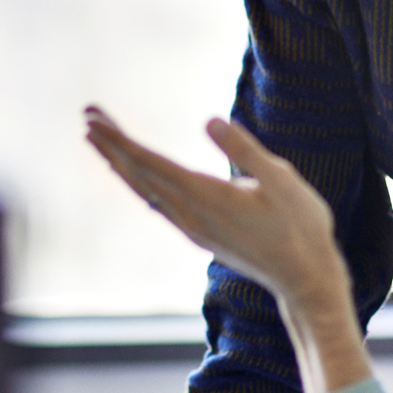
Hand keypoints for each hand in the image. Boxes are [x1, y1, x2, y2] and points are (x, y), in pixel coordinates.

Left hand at [82, 107, 340, 302]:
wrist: (305, 279)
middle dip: (111, 144)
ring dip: (120, 162)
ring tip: (98, 139)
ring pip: (144, 190)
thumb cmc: (301, 226)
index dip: (120, 141)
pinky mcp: (198, 234)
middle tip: (87, 114)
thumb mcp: (282, 180)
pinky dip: (138, 183)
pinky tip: (133, 175)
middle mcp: (191, 214)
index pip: (151, 163)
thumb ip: (245, 150)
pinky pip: (157, 203)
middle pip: (138, 174)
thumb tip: (209, 121)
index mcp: (207, 196)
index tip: (93, 120)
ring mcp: (192, 227)